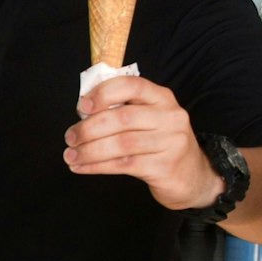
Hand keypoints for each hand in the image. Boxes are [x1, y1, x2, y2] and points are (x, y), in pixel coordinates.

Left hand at [67, 76, 221, 209]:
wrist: (191, 175)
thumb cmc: (159, 143)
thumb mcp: (148, 119)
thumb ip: (121, 109)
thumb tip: (82, 110)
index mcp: (162, 97)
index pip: (131, 85)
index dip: (103, 93)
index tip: (81, 107)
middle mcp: (170, 117)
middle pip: (122, 118)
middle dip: (88, 128)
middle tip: (69, 138)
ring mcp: (171, 142)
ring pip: (120, 144)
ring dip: (89, 150)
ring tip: (70, 155)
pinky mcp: (165, 166)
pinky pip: (123, 164)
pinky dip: (96, 166)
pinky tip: (80, 167)